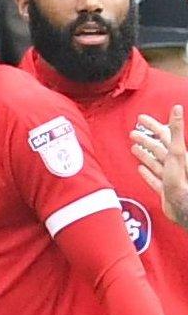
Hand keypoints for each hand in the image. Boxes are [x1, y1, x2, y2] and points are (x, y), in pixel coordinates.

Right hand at [130, 105, 187, 228]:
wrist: (184, 207)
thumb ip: (177, 131)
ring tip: (134, 148)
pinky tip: (141, 170)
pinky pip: (154, 179)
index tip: (140, 118)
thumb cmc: (182, 180)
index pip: (163, 134)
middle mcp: (174, 163)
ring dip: (144, 155)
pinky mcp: (164, 190)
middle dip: (145, 140)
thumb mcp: (178, 152)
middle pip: (157, 148)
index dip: (152, 125)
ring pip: (155, 162)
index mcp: (177, 153)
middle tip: (133, 133)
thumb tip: (177, 108)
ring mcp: (169, 176)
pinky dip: (147, 173)